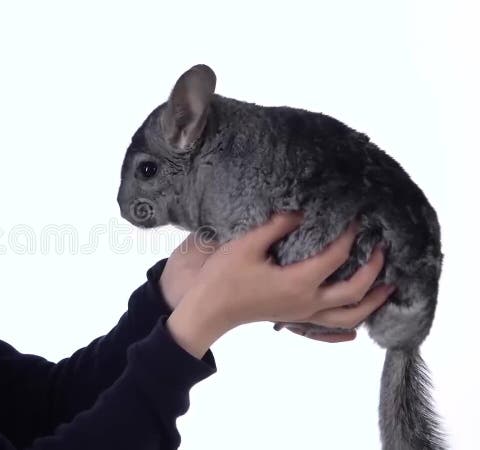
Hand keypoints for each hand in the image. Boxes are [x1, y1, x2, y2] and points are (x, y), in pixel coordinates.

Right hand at [166, 211, 391, 357]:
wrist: (208, 309)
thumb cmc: (224, 277)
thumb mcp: (247, 244)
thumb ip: (277, 225)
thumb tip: (303, 211)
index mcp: (298, 283)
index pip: (336, 258)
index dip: (349, 236)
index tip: (356, 218)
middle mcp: (307, 303)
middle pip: (355, 291)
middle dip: (374, 269)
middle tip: (382, 248)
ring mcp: (303, 314)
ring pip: (350, 317)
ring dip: (372, 302)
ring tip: (389, 287)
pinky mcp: (295, 318)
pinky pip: (331, 329)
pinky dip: (349, 328)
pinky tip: (357, 328)